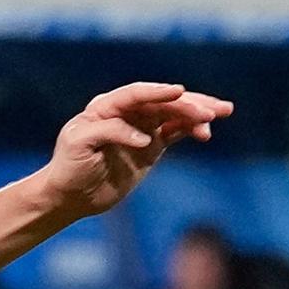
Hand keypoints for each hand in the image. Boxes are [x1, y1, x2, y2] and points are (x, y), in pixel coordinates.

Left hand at [38, 81, 233, 218]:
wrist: (71, 195)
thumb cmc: (69, 166)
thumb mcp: (80, 145)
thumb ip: (110, 133)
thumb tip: (145, 138)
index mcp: (106, 107)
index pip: (137, 94)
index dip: (158, 92)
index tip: (179, 92)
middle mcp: (126, 113)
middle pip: (162, 102)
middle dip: (189, 104)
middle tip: (212, 111)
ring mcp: (142, 128)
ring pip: (174, 114)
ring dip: (197, 114)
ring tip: (219, 115)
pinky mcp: (152, 146)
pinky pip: (176, 131)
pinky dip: (191, 130)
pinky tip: (205, 133)